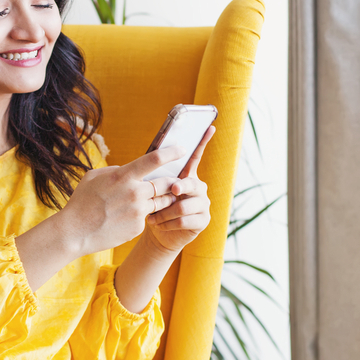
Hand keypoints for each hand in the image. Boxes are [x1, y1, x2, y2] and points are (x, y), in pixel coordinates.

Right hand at [60, 145, 188, 256]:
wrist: (75, 232)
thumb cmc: (81, 202)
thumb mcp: (94, 177)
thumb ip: (116, 170)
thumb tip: (129, 170)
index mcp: (124, 176)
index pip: (154, 159)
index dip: (171, 152)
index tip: (182, 149)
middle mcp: (135, 193)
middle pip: (166, 183)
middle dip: (171, 181)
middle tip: (174, 180)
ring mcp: (138, 212)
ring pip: (161, 202)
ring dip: (160, 199)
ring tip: (147, 200)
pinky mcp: (138, 227)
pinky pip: (147, 217)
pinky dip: (142, 216)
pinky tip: (125, 218)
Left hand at [143, 126, 214, 254]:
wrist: (158, 232)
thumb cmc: (155, 206)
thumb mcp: (154, 190)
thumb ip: (157, 177)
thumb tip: (149, 162)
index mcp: (187, 175)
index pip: (196, 156)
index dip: (203, 141)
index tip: (209, 126)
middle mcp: (199, 187)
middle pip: (191, 183)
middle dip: (179, 187)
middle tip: (171, 191)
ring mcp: (203, 204)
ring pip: (184, 205)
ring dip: (165, 211)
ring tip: (152, 216)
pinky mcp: (203, 220)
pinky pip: (184, 220)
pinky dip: (167, 223)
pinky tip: (158, 224)